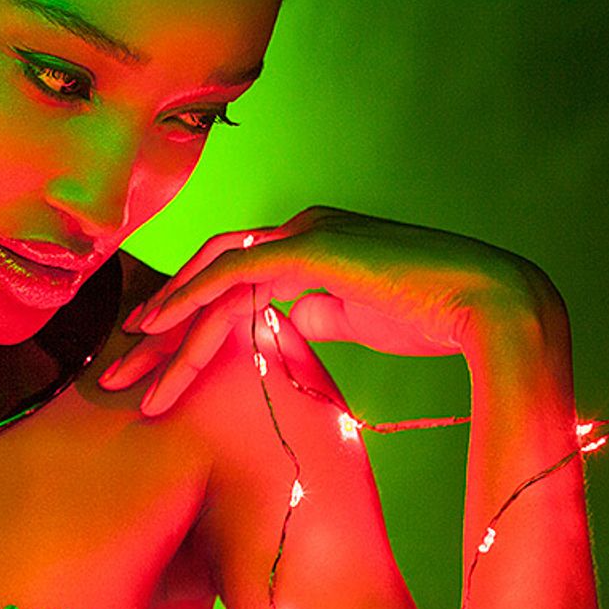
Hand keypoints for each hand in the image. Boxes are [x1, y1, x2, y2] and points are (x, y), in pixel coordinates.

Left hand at [96, 206, 552, 416]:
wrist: (493, 306)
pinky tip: (158, 330)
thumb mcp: (359, 318)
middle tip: (116, 379)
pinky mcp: (312, 249)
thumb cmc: (436, 317)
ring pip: (214, 283)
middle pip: (210, 280)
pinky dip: (191, 299)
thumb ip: (316, 313)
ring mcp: (305, 234)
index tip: (154, 365)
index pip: (232, 283)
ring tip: (129, 379)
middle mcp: (300, 230)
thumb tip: (285, 322)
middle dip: (160, 333)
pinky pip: (234, 273)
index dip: (188, 324)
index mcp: (312, 245)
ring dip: (167, 333)